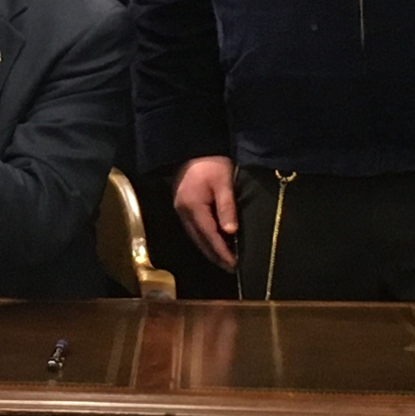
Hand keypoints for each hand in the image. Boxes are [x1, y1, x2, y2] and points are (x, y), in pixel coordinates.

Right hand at [172, 157, 240, 271]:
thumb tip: (231, 232)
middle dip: (215, 256)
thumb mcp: (223, 182)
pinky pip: (194, 229)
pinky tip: (214, 243)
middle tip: (231, 268)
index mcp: (193, 207)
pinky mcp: (182, 206)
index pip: (209, 235)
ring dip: (209, 249)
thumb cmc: (211, 163)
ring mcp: (180, 210)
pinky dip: (205, 239)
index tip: (234, 264)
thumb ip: (226, 207)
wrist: (193, 148)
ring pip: (195, 237)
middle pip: (199, 240)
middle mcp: (183, 212)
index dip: (222, 251)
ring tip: (225, 260)